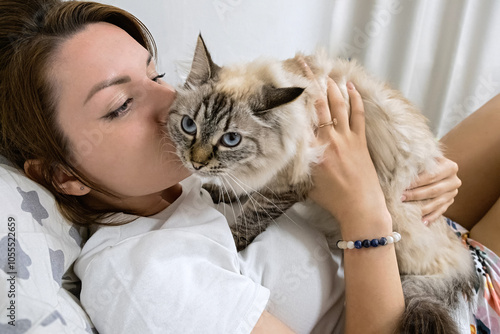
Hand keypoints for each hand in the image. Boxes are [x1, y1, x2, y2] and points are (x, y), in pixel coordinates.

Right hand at [303, 64, 391, 234]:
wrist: (360, 207)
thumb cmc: (332, 199)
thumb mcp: (306, 183)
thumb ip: (296, 165)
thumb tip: (286, 155)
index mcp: (313, 150)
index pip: (301, 118)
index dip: (294, 98)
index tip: (286, 84)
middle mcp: (329, 139)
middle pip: (318, 104)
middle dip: (311, 81)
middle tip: (304, 63)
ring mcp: (346, 138)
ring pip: (338, 105)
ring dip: (331, 86)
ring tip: (325, 72)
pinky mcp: (360, 141)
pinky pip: (357, 114)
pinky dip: (354, 99)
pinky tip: (351, 87)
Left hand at [402, 156, 460, 224]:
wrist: (436, 166)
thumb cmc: (425, 161)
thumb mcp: (424, 158)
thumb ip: (416, 161)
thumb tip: (401, 168)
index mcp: (450, 167)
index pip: (431, 176)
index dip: (416, 182)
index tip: (401, 186)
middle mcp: (454, 180)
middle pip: (434, 190)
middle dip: (416, 195)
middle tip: (401, 198)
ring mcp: (453, 193)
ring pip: (437, 203)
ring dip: (422, 208)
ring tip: (409, 212)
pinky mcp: (450, 202)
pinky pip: (441, 211)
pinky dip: (431, 217)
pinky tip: (422, 222)